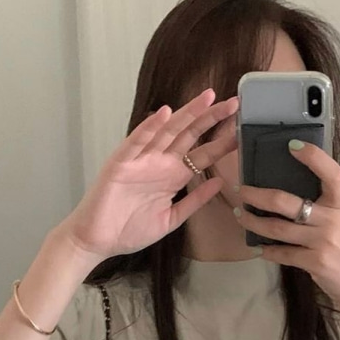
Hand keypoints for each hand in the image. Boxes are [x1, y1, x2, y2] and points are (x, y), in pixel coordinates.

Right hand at [59, 88, 238, 260]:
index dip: (221, 141)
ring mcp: (141, 161)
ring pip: (167, 132)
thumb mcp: (171, 220)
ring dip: (187, 114)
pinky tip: (164, 113)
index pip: (201, 154)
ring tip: (207, 98)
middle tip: (233, 104)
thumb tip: (219, 184)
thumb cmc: (130, 230)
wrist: (98, 241)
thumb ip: (193, 202)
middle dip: (210, 119)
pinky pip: (137, 142)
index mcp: (172, 176)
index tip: (240, 129)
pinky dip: (149, 127)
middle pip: (189, 135)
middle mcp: (159, 163)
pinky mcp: (121, 164)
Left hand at [234, 141, 339, 312]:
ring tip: (240, 215)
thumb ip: (325, 205)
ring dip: (253, 222)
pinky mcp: (315, 261)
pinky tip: (258, 247)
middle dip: (257, 195)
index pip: (331, 173)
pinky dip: (267, 250)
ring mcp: (323, 241)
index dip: (313, 157)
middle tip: (242, 190)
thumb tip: (290, 192)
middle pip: (286, 202)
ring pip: (278, 228)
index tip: (292, 145)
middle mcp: (332, 219)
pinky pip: (282, 253)